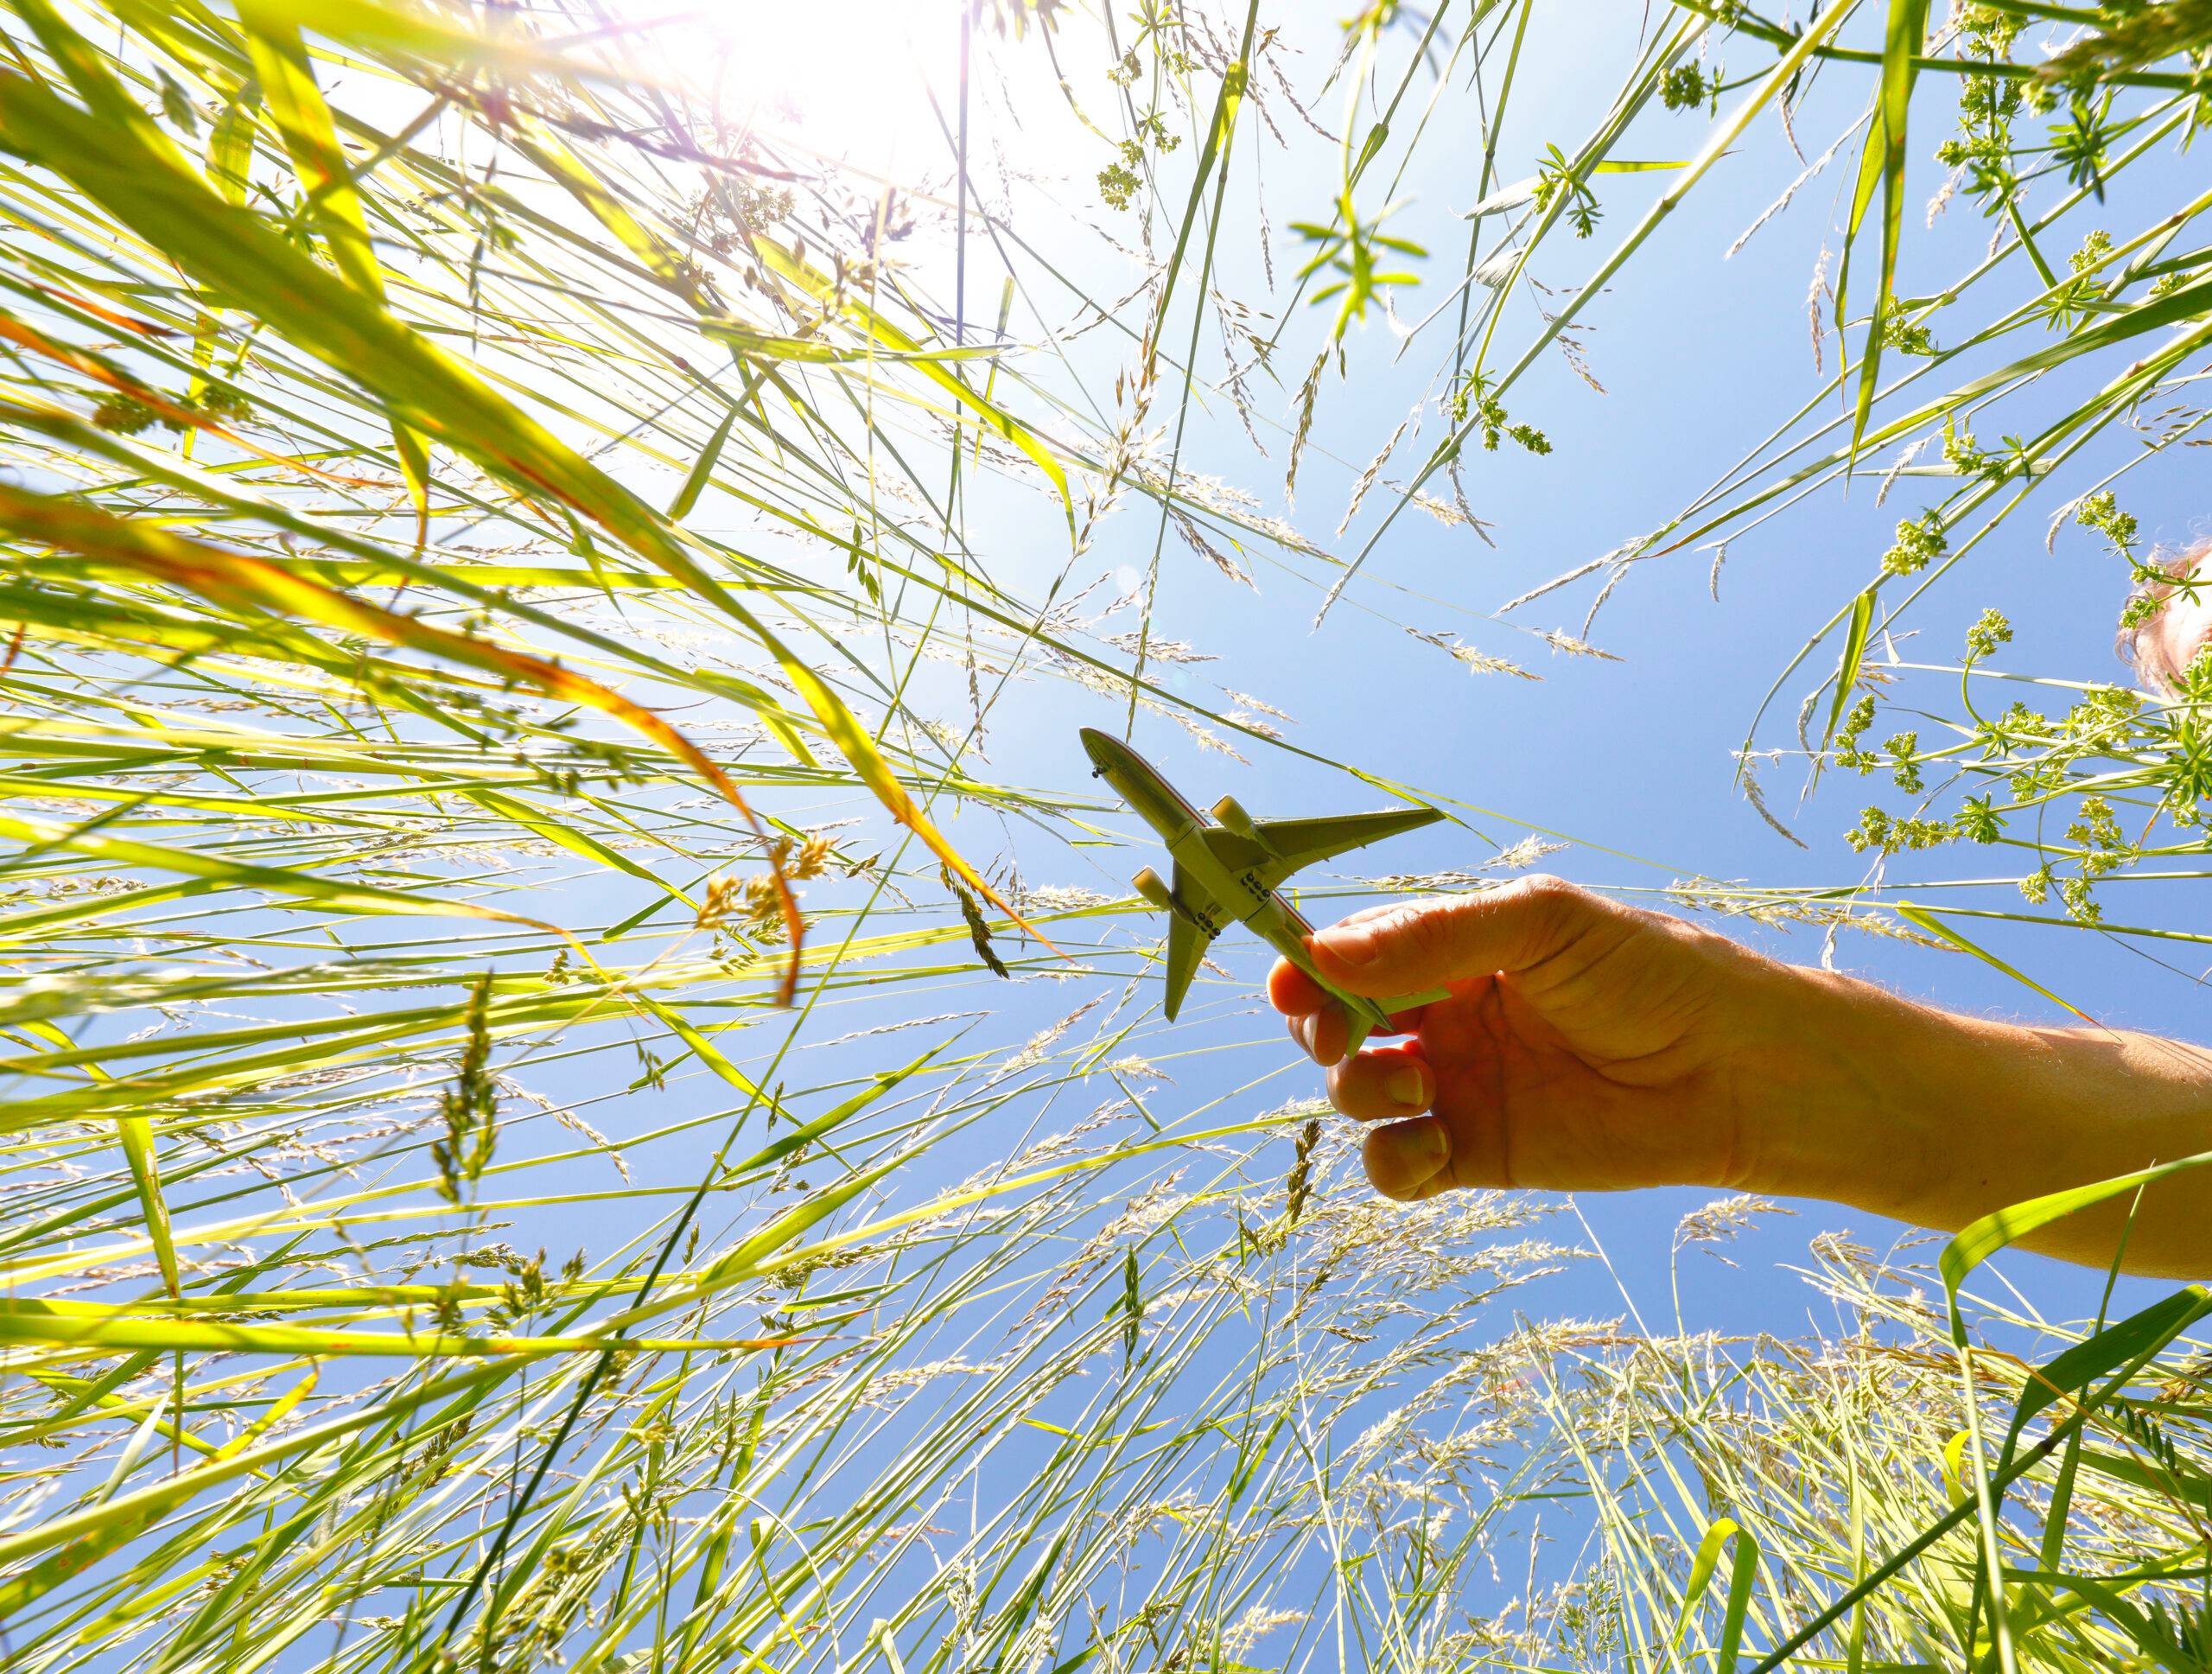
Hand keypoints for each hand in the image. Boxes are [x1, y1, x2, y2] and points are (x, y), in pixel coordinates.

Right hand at [1269, 876, 1806, 1202]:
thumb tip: (1322, 955)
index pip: (1352, 952)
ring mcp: (1459, 1087)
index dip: (1309, 967)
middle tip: (1341, 1037)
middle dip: (1319, 1029)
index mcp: (1454, 948)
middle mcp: (1445, 1015)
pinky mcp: (1480, 1155)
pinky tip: (1431, 1145)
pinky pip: (1399, 1167)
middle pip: (1335, 1025)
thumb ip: (1432, 938)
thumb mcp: (1542, 926)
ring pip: (1356, 1096)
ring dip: (1360, 1090)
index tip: (1293, 981)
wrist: (1740, 1073)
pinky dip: (1392, 1161)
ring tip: (1420, 1080)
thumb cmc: (1654, 974)